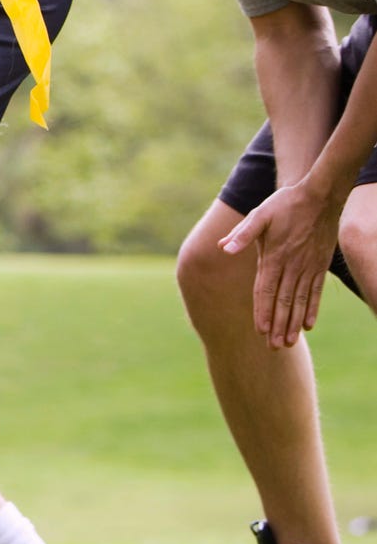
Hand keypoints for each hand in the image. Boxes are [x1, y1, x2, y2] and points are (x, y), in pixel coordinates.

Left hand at [220, 182, 341, 347]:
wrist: (319, 196)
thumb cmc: (285, 204)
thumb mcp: (260, 214)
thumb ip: (243, 233)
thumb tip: (223, 247)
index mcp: (274, 257)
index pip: (265, 290)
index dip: (263, 311)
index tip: (260, 330)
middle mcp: (292, 266)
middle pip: (283, 301)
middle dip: (278, 325)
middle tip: (274, 347)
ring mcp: (308, 267)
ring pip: (300, 301)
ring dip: (294, 323)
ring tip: (289, 342)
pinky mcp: (320, 266)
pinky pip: (316, 292)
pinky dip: (312, 309)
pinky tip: (309, 324)